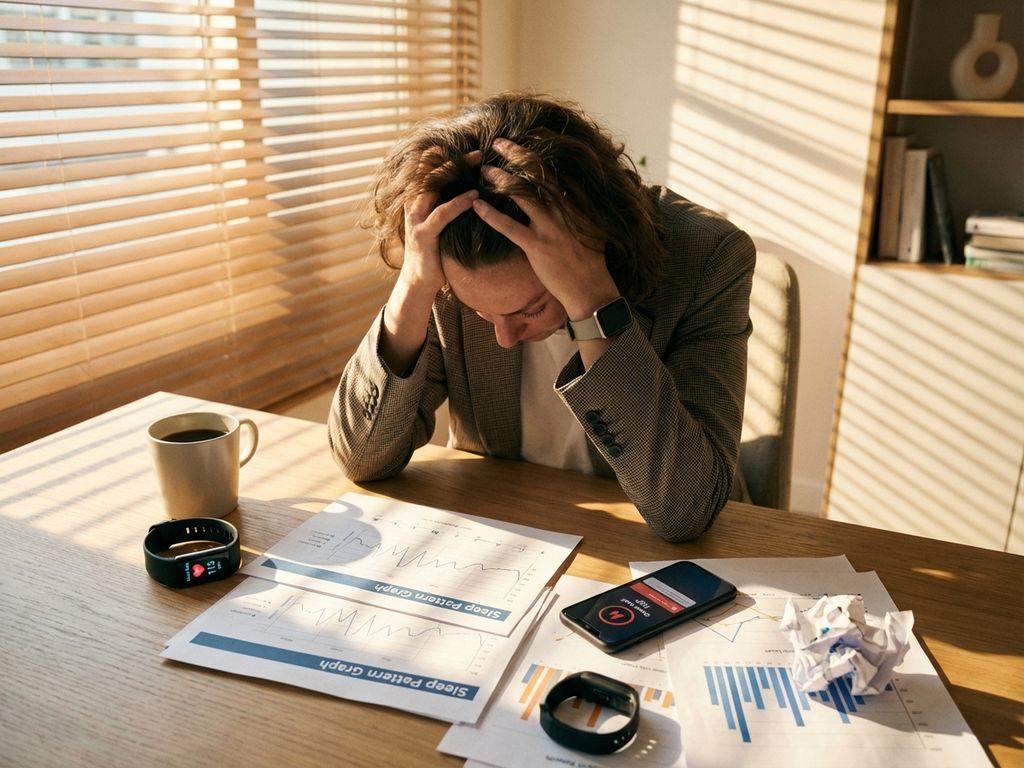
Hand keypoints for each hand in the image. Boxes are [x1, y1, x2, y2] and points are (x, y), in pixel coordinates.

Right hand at [381, 150, 478, 372]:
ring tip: (479, 164)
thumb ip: (447, 206)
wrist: (420, 282)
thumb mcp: (440, 225)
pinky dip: (459, 203)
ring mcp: (416, 220)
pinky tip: (474, 197)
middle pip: (430, 172)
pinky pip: (442, 214)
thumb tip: (471, 191)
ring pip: (433, 187)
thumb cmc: (435, 252)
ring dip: (456, 173)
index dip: (446, 157)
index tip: (469, 149)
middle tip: (478, 152)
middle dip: (454, 159)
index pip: (428, 170)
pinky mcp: (423, 235)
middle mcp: (414, 206)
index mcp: (418, 201)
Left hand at [472, 139, 619, 319]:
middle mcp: (563, 211)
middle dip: (516, 155)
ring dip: (500, 179)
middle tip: (498, 143)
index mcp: (576, 203)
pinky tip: (477, 205)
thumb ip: (576, 208)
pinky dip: (491, 215)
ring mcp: (550, 229)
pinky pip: (509, 228)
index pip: (553, 171)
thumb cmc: (590, 260)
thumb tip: (564, 192)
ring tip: (483, 170)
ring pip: (521, 196)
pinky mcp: (537, 247)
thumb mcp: (590, 227)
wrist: (590, 289)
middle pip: (536, 175)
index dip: (536, 152)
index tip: (522, 140)